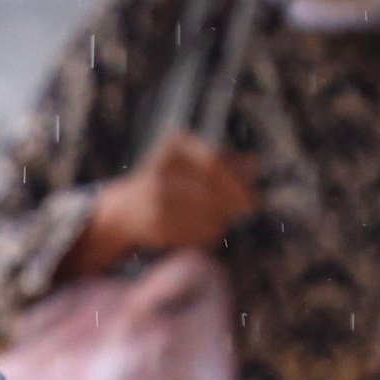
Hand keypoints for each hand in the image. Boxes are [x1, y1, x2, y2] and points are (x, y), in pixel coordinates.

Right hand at [70, 131, 256, 276]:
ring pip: (207, 214)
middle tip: (248, 206)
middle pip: (212, 189)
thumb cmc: (169, 181)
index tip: (253, 195)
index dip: (237, 181)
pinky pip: (196, 233)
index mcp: (172, 146)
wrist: (125, 210)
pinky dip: (207, 234)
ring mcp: (156, 198)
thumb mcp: (194, 162)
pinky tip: (206, 230)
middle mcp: (161, 169)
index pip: (213, 163)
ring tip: (221, 219)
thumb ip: (225, 162)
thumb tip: (255, 164)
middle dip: (234, 201)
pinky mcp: (156, 224)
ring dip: (221, 219)